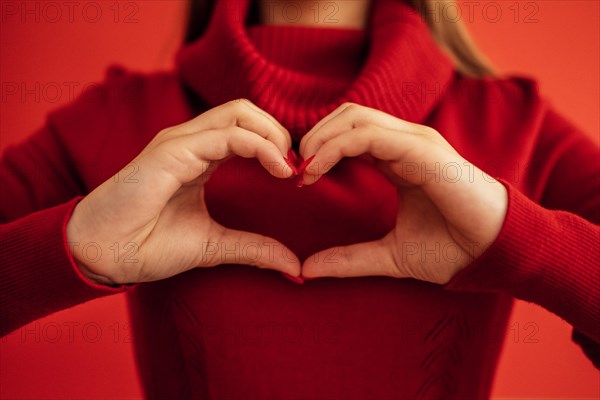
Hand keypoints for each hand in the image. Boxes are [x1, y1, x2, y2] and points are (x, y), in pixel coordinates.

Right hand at [67, 99, 299, 284]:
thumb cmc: (148, 245)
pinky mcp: (173, 151)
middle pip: (246, 111)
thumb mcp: (215, 245)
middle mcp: (190, 142)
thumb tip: (293, 264)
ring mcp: (180, 142)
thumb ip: (253, 248)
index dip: (276, 145)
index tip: (295, 176)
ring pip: (239, 113)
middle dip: (279, 132)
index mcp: (199, 156)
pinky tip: (277, 169)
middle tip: (294, 167)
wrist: (105, 255)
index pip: (246, 129)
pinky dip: (260, 146)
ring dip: (273, 135)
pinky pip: (227, 136)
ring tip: (287, 167)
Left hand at [299, 103, 507, 283]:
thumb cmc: (451, 249)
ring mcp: (415, 141)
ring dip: (320, 139)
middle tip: (295, 170)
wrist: (494, 254)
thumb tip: (306, 269)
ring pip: (354, 118)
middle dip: (314, 137)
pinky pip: (369, 135)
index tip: (298, 178)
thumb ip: (348, 259)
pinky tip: (319, 168)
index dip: (319, 149)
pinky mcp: (423, 150)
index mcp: (398, 158)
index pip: (349, 133)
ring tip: (303, 170)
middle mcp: (405, 142)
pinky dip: (337, 146)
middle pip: (346, 116)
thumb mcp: (388, 255)